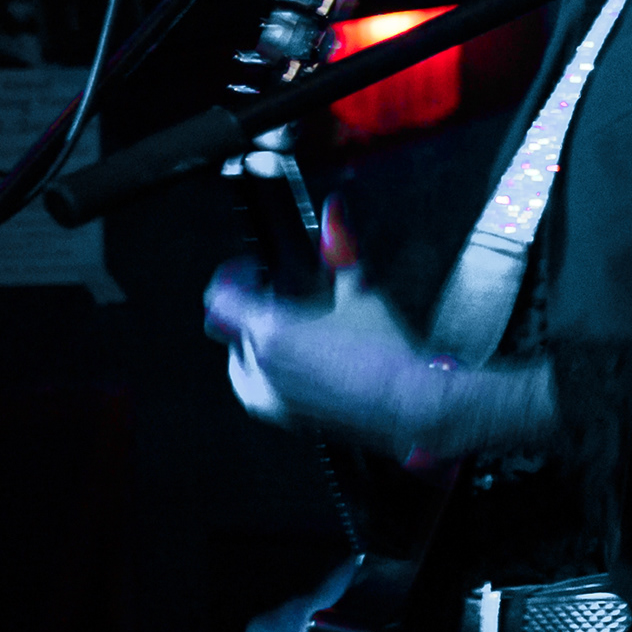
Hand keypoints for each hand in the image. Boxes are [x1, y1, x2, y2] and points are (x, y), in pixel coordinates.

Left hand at [208, 262, 464, 459]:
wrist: (411, 408)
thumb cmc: (387, 356)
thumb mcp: (362, 294)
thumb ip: (340, 251)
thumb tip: (334, 212)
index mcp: (269, 334)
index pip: (220, 299)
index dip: (233, 277)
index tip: (253, 271)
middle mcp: (258, 369)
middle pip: (233, 328)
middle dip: (255, 310)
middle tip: (290, 301)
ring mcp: (268, 399)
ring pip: (244, 359)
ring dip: (262, 341)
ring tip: (303, 333)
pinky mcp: (284, 420)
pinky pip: (261, 386)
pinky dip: (274, 369)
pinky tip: (313, 362)